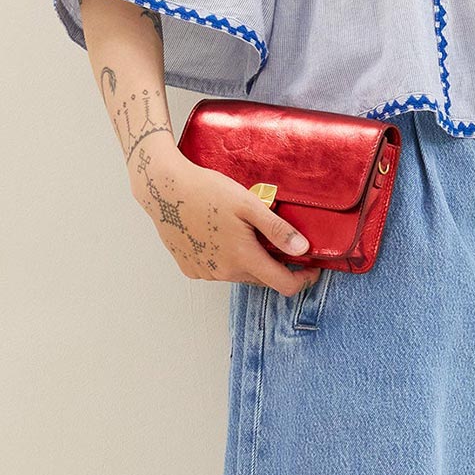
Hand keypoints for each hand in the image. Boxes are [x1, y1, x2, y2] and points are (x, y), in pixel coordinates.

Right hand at [134, 151, 322, 290]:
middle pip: (261, 278)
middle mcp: (223, 273)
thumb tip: (303, 249)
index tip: (311, 268)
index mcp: (242, 258)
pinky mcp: (190, 268)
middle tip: (275, 237)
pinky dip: (226, 259)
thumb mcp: (248, 204)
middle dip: (274, 264)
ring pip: (239, 274)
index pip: (283, 285)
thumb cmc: (206, 191)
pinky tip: (220, 236)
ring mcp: (205, 273)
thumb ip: (277, 230)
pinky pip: (218, 270)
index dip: (303, 280)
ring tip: (241, 230)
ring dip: (248, 260)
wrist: (163, 189)